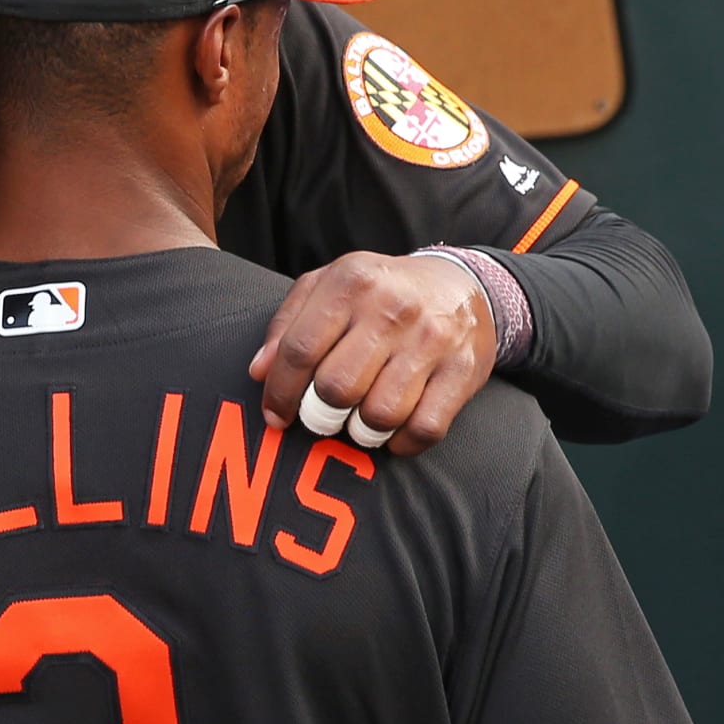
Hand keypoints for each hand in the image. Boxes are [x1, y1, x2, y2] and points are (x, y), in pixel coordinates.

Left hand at [248, 252, 496, 455]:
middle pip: (337, 388)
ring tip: (359, 418)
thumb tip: (260, 371)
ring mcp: (432, 340)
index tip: (276, 415)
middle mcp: (393, 308)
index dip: (280, 391)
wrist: (462, 285)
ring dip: (362, 430)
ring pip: (380, 415)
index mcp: (351, 282)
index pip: (299, 350)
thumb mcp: (328, 288)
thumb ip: (287, 325)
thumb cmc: (379, 293)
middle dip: (321, 414)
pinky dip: (402, 442)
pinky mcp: (463, 370)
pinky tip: (394, 429)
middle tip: (323, 415)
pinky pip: (424, 429)